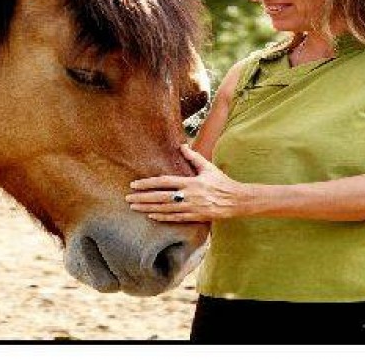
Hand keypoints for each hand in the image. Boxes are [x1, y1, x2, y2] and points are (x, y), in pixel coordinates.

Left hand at [126, 144, 246, 221]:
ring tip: (134, 207)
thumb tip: (182, 145)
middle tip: (128, 198)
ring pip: (165, 209)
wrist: (236, 200)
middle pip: (161, 197)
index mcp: (190, 182)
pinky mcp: (195, 217)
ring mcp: (191, 208)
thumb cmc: (221, 182)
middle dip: (143, 198)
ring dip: (148, 208)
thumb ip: (194, 157)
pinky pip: (175, 218)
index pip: (164, 182)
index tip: (134, 184)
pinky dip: (162, 217)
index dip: (148, 183)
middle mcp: (189, 196)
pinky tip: (151, 216)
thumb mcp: (208, 167)